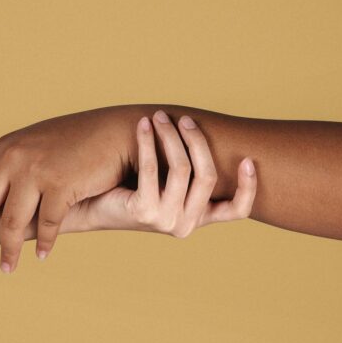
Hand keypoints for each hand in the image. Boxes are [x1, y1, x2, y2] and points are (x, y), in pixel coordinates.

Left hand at [0, 106, 140, 270]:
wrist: (118, 131)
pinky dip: (44, 243)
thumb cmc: (82, 138)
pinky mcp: (61, 186)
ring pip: (11, 222)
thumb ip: (18, 162)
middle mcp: (14, 158)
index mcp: (5, 147)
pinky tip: (42, 256)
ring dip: (7, 250)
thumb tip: (2, 184)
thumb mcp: (41, 142)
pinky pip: (46, 225)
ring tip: (5, 270)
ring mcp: (36, 173)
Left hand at [75, 114, 256, 235]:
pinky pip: (152, 168)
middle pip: (207, 176)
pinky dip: (148, 142)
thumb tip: (204, 133)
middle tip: (184, 119)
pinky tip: (143, 125)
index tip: (248, 159)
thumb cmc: (132, 189)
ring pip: (181, 169)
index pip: (236, 210)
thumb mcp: (167, 184)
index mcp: (198, 219)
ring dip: (170, 137)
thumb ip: (189, 172)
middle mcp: (186, 225)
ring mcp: (165, 221)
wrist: (93, 207)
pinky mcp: (143, 212)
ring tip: (160, 117)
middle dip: (197, 141)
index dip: (248, 187)